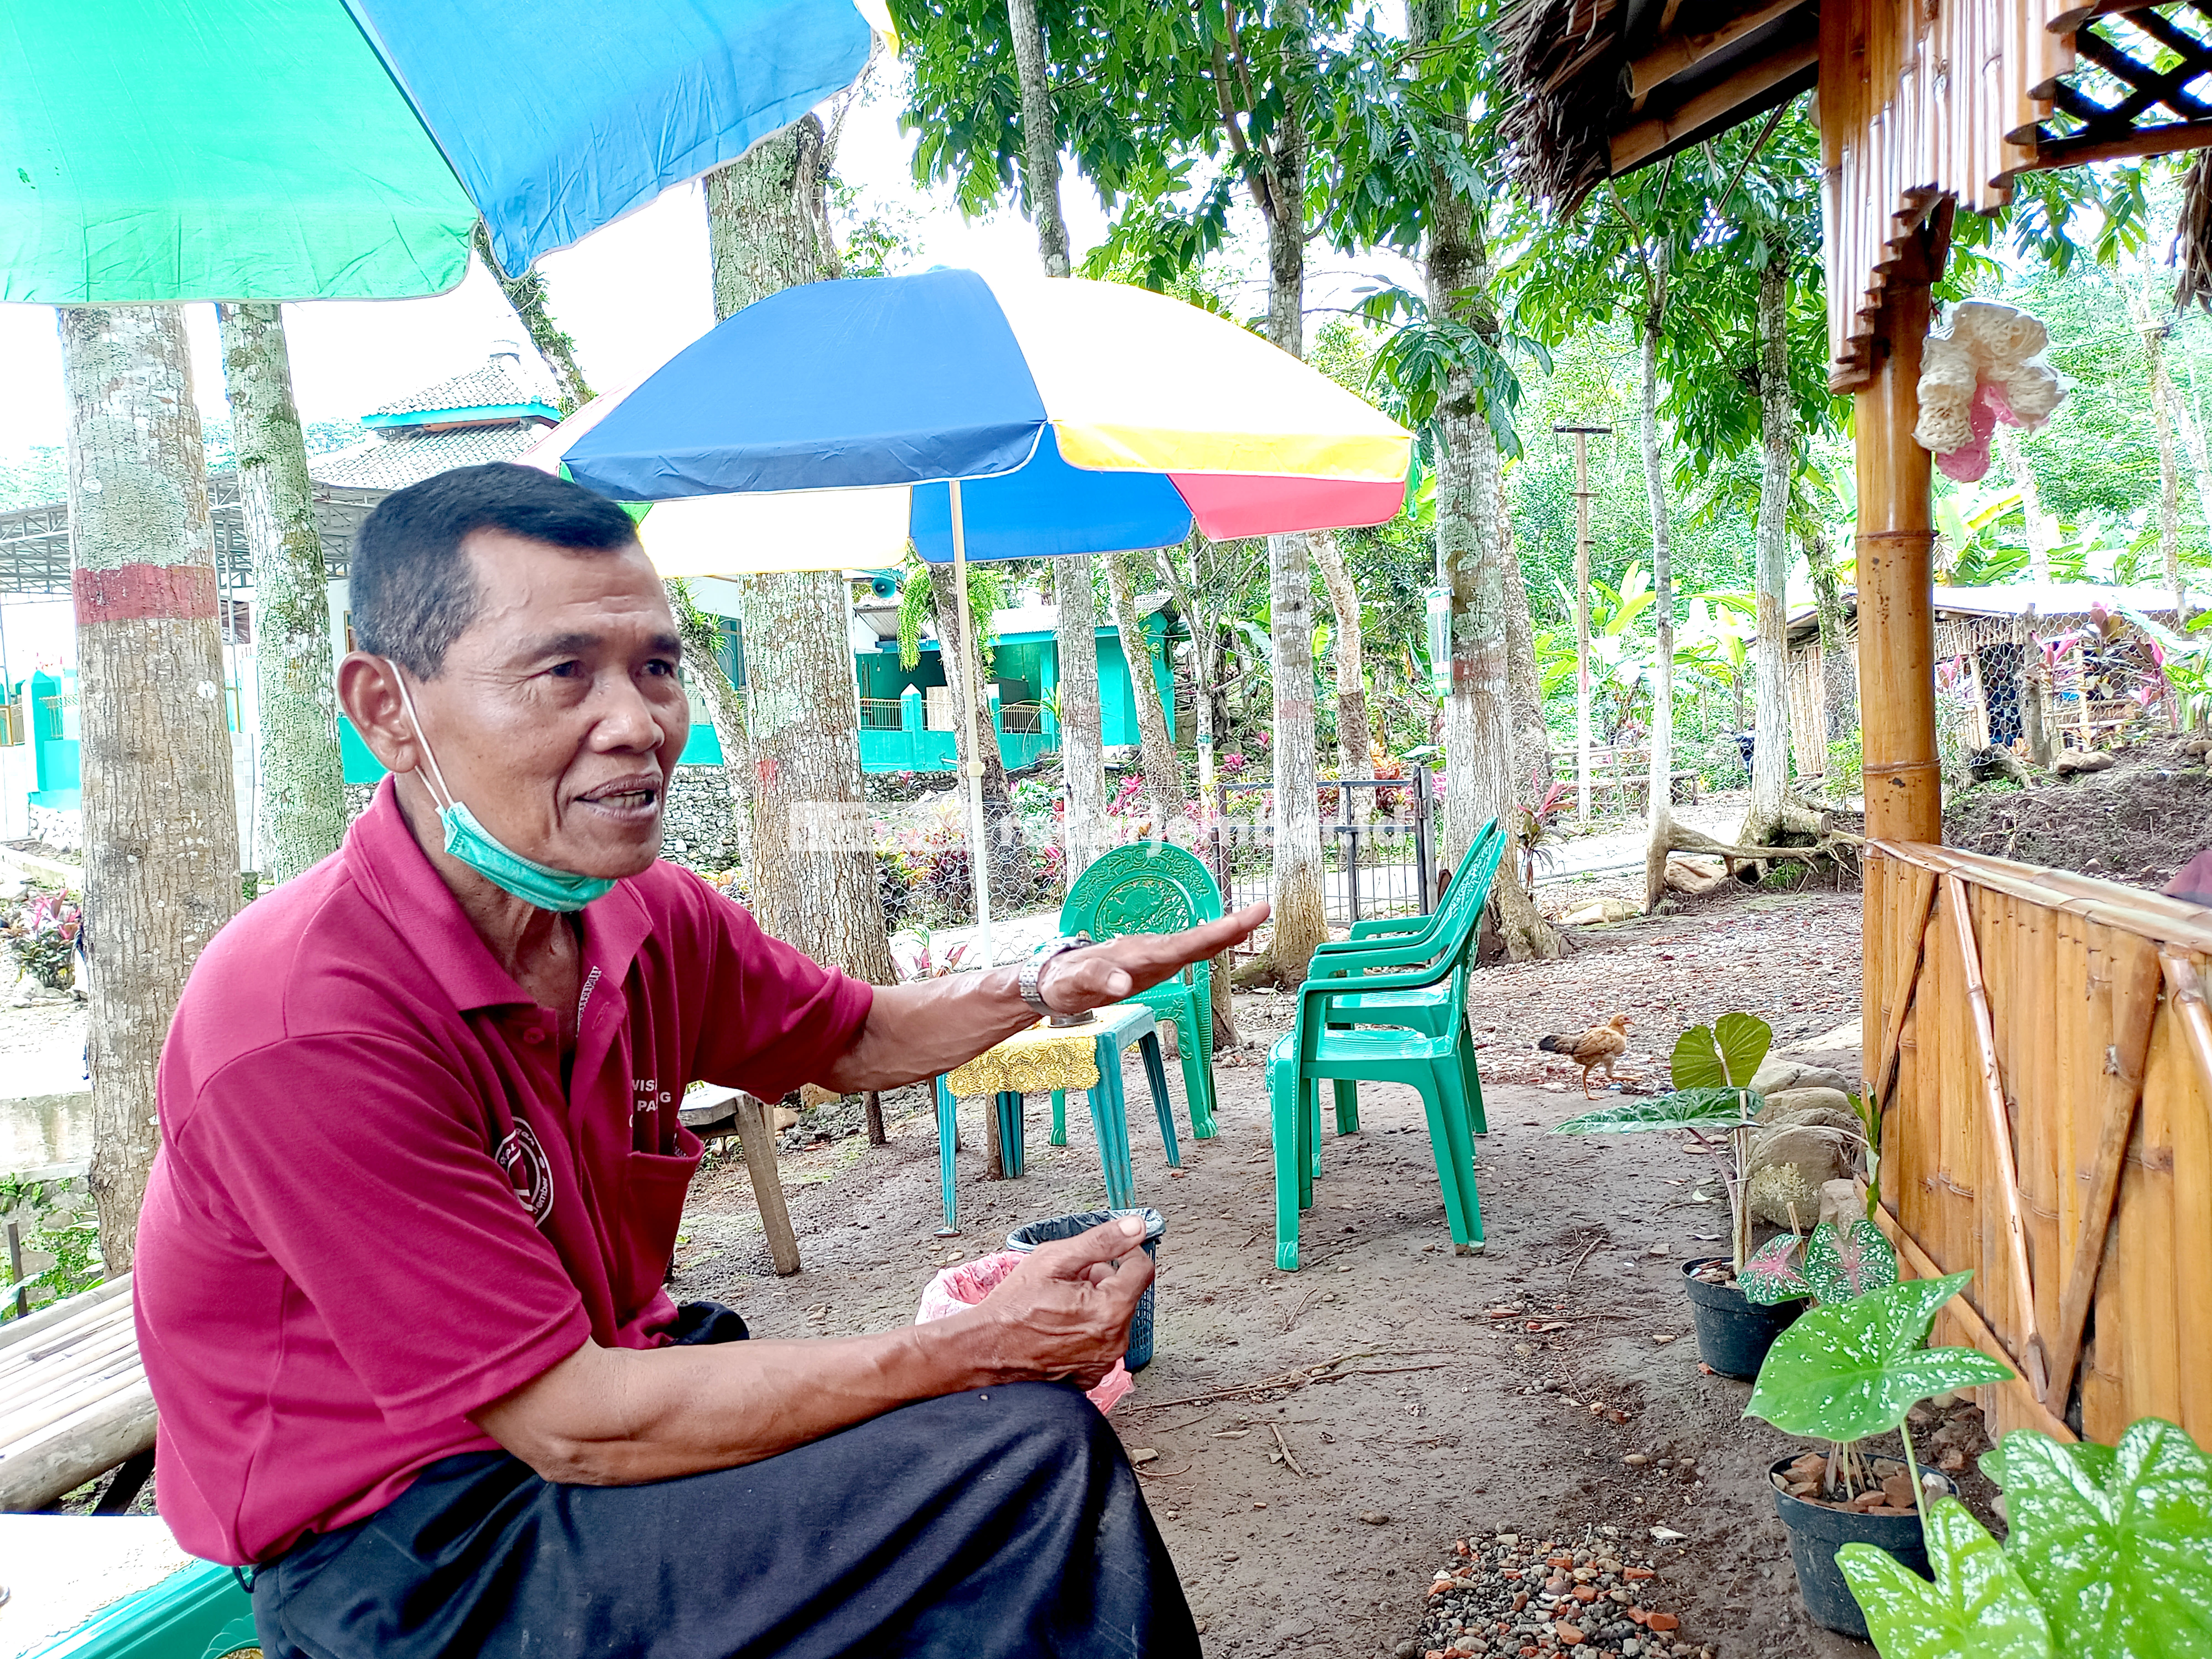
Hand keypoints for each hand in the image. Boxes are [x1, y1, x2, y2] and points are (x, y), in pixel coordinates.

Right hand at [963, 1216, 1156, 1387]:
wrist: (986, 1350)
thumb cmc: (1014, 1307)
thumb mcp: (1053, 1260)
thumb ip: (1101, 1241)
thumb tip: (1137, 1226)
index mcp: (1110, 1311)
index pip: (1142, 1269)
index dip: (1125, 1252)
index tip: (1105, 1251)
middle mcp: (1114, 1342)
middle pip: (1125, 1293)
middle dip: (1102, 1279)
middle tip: (1067, 1280)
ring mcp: (1103, 1362)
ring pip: (1113, 1316)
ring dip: (1094, 1304)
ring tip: (1059, 1303)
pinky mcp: (1091, 1374)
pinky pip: (1102, 1341)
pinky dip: (1087, 1329)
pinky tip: (1060, 1326)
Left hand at [1037, 901, 1269, 1015]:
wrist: (1054, 979)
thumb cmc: (1063, 981)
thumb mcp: (1074, 984)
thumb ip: (1097, 980)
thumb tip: (1121, 984)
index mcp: (1138, 955)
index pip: (1185, 944)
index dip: (1218, 933)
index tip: (1245, 918)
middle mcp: (1150, 952)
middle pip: (1196, 940)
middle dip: (1230, 927)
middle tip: (1262, 910)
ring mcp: (1152, 957)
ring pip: (1194, 944)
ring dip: (1223, 933)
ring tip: (1253, 920)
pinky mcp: (1151, 966)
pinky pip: (1185, 953)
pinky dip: (1208, 945)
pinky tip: (1225, 941)